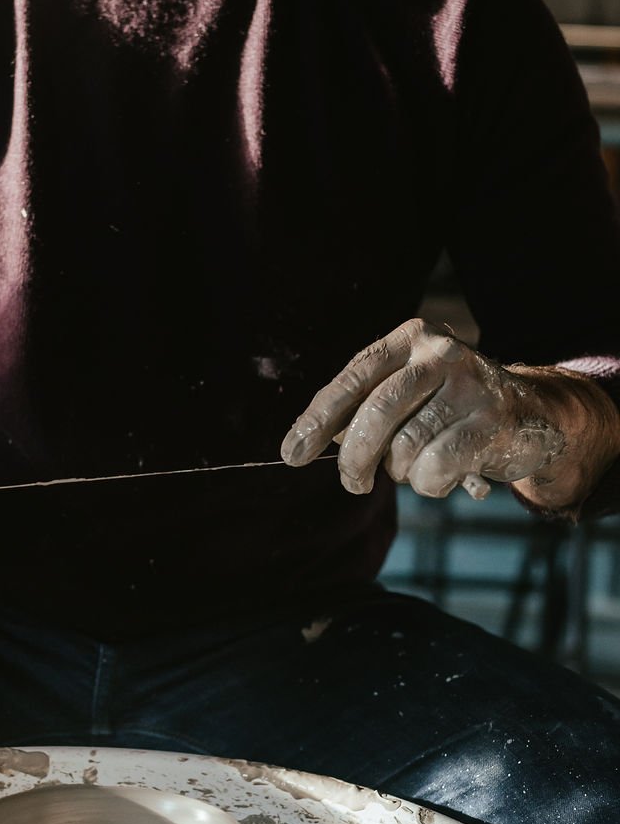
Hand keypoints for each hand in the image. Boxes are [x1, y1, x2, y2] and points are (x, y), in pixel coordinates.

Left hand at [280, 318, 596, 503]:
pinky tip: (444, 475)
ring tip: (416, 466)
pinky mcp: (492, 421)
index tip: (291, 454)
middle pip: (375, 413)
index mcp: (409, 340)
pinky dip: (429, 483)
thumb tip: (309, 443)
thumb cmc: (450, 409)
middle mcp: (439, 353)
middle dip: (353, 458)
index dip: (317, 419)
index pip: (352, 378)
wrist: (532, 412)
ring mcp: (470, 385)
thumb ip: (362, 410)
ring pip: (405, 447)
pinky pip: (436, 468)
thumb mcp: (406, 396)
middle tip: (353, 483)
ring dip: (401, 472)